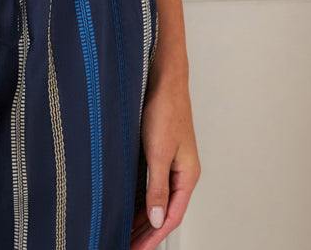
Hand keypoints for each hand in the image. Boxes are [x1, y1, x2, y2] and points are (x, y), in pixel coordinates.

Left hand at [129, 68, 200, 247]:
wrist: (163, 77)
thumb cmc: (165, 108)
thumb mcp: (159, 151)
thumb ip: (157, 187)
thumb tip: (156, 219)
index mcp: (187, 175)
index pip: (171, 217)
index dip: (153, 237)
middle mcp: (180, 172)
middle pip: (164, 211)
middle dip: (145, 231)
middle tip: (126, 245)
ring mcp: (169, 162)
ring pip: (154, 198)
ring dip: (140, 216)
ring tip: (123, 231)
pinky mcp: (157, 151)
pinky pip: (148, 183)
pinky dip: (136, 197)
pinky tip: (124, 204)